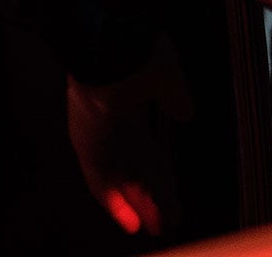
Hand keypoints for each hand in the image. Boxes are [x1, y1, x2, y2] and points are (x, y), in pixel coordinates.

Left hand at [65, 39, 192, 237]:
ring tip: (157, 225)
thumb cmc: (139, 54)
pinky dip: (114, 204)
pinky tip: (132, 223)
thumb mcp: (169, 77)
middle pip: (134, 167)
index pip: (146, 147)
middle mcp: (111, 122)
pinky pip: (98, 182)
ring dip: (138, 203)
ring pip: (119, 178)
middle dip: (152, 193)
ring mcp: (97, 136)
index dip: (161, 170)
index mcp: (130, 104)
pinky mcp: (86, 147)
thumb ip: (177, 98)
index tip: (175, 188)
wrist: (111, 46)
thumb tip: (186, 113)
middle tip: (169, 217)